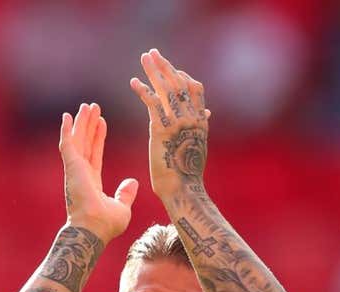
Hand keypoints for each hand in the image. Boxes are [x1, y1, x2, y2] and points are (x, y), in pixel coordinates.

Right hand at [59, 102, 137, 242]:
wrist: (94, 229)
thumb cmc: (106, 225)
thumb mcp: (122, 207)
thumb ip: (125, 194)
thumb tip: (132, 182)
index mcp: (92, 183)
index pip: (95, 154)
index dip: (98, 138)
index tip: (103, 122)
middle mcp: (81, 174)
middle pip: (85, 143)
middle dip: (89, 125)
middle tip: (93, 107)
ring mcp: (75, 170)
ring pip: (77, 140)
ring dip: (81, 122)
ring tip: (86, 106)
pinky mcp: (71, 166)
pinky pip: (67, 144)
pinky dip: (66, 130)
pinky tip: (68, 116)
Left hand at [129, 49, 209, 199]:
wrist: (183, 189)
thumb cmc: (188, 173)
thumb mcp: (198, 145)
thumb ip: (199, 127)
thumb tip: (206, 115)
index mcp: (200, 120)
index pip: (195, 88)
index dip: (182, 76)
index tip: (171, 68)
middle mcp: (191, 117)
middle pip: (179, 82)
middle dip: (165, 66)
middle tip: (152, 53)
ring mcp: (177, 122)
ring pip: (166, 88)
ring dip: (154, 71)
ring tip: (144, 58)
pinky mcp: (162, 128)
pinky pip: (152, 103)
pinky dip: (142, 90)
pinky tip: (133, 82)